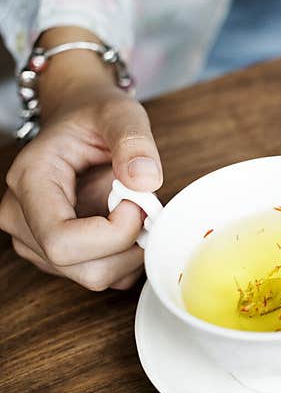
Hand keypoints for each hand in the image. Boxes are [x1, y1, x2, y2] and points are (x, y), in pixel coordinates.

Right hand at [0, 27, 162, 290]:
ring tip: (135, 211)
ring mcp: (38, 243)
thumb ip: (134, 142)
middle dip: (128, 245)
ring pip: (96, 278)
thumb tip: (146, 180)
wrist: (81, 122)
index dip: (112, 234)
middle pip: (83, 269)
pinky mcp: (60, 257)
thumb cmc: (94, 117)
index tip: (135, 203)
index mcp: (30, 182)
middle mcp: (23, 219)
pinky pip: (106, 277)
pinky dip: (128, 258)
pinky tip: (130, 226)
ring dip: (131, 252)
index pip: (62, 242)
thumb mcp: (120, 114)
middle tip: (142, 207)